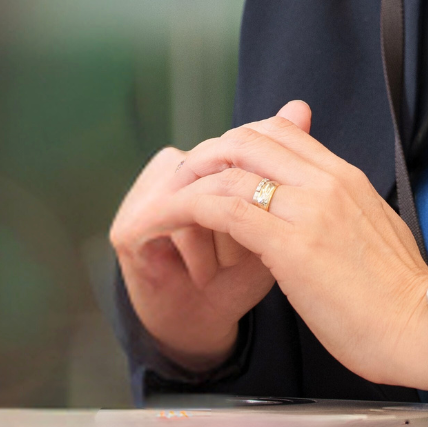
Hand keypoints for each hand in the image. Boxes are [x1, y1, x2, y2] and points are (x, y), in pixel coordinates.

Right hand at [108, 105, 308, 370]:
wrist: (209, 321)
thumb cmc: (243, 269)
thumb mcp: (274, 212)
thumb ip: (284, 161)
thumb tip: (300, 105)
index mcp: (205, 161)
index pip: (236, 154)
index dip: (259, 190)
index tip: (278, 226)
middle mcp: (173, 170)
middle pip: (216, 175)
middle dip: (240, 217)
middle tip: (255, 253)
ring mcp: (146, 196)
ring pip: (194, 198)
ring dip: (218, 238)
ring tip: (228, 268)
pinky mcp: (128, 228)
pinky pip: (167, 226)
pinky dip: (195, 253)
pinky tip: (208, 275)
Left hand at [143, 103, 427, 390]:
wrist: (420, 327)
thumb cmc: (397, 294)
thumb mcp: (372, 229)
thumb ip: (339, 207)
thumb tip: (318, 207)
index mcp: (345, 176)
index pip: (279, 131)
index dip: (238, 144)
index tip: (217, 171)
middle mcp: (325, 181)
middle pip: (247, 139)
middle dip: (205, 156)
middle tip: (183, 185)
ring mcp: (308, 209)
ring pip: (229, 168)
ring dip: (187, 183)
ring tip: (164, 206)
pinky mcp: (290, 244)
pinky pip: (224, 209)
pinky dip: (186, 209)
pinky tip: (169, 223)